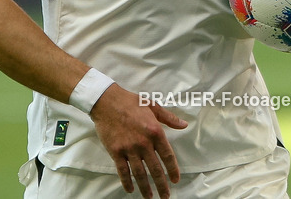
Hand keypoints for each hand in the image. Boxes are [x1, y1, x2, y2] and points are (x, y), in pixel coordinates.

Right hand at [90, 84, 187, 198]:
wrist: (106, 101)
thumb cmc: (130, 102)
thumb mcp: (153, 105)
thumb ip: (169, 118)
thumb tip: (184, 125)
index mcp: (155, 131)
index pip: (167, 155)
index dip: (173, 169)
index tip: (175, 180)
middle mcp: (143, 143)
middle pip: (155, 169)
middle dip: (161, 185)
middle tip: (165, 196)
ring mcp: (129, 148)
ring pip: (140, 173)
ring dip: (145, 187)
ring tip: (149, 197)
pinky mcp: (116, 151)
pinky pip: (123, 171)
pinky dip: (127, 182)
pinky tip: (131, 189)